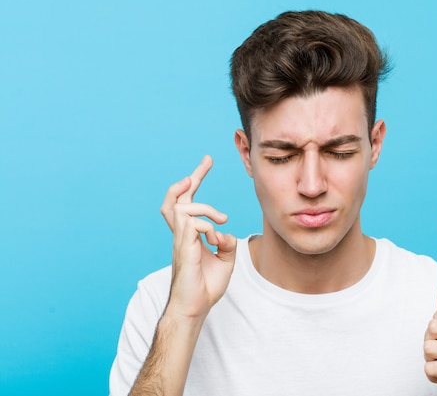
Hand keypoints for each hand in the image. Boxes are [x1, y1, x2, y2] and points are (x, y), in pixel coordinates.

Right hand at [163, 155, 236, 319]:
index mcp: (189, 235)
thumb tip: (224, 232)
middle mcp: (181, 234)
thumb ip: (227, 242)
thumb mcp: (225, 259)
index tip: (206, 163)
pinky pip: (191, 225)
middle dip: (193, 176)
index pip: (188, 202)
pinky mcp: (183, 249)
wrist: (195, 307)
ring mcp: (180, 241)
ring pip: (183, 208)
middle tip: (207, 161)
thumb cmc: (206, 286)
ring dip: (205, 208)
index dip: (195, 181)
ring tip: (222, 220)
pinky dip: (207, 226)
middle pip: (176, 198)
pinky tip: (214, 240)